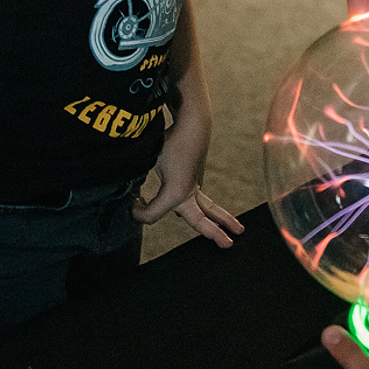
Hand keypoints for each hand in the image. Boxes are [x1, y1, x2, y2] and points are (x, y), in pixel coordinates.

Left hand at [132, 106, 242, 246]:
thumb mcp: (150, 159)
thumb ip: (138, 178)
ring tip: (238, 230)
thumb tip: (130, 191)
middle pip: (201, 219)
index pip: (150, 215)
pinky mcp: (196, 179)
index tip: (131, 200)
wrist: (193, 123)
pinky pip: (201, 200)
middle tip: (228, 244)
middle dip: (214, 232)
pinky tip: (210, 214)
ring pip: (208, 209)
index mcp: (176, 193)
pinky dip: (209, 210)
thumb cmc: (170, 141)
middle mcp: (189, 193)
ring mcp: (195, 186)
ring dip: (221, 220)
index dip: (137, 212)